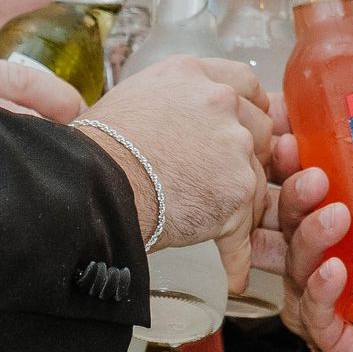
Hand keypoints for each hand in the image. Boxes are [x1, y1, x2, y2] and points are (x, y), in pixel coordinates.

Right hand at [83, 57, 271, 290]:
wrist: (93, 184)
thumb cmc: (95, 148)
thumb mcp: (132, 99)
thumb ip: (170, 103)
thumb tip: (173, 122)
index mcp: (192, 76)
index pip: (243, 82)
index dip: (249, 107)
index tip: (246, 122)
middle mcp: (219, 103)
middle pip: (259, 130)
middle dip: (247, 157)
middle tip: (219, 180)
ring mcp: (233, 147)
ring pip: (255, 180)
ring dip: (238, 204)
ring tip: (211, 226)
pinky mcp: (236, 192)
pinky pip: (243, 231)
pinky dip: (237, 255)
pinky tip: (233, 275)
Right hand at [280, 96, 352, 351]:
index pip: (313, 189)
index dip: (292, 163)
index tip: (290, 133)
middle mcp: (342, 259)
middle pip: (294, 224)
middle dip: (293, 196)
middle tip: (311, 176)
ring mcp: (339, 301)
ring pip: (297, 267)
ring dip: (307, 238)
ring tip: (333, 217)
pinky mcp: (344, 340)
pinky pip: (313, 317)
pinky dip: (318, 292)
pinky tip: (333, 272)